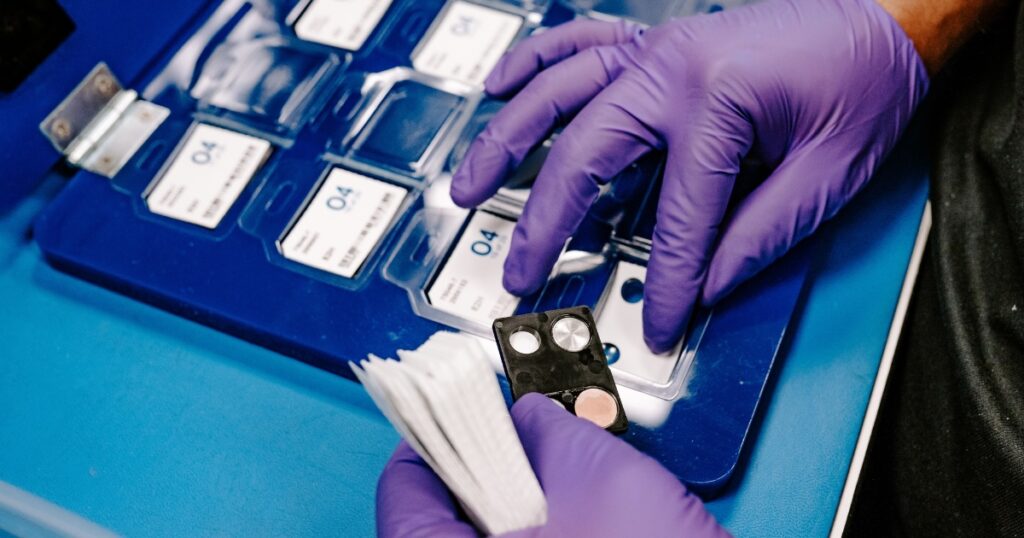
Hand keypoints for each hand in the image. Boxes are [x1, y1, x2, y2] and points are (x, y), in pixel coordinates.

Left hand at [376, 393, 727, 536]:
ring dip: (505, 500)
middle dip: (476, 466)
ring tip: (540, 472)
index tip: (455, 415)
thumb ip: (548, 430)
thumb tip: (527, 416)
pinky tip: (562, 511)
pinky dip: (531, 530)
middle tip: (504, 436)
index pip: (404, 493)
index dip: (433, 440)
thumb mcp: (599, 474)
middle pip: (440, 517)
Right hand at [450, 0, 928, 351]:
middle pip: (584, 156)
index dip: (671, 282)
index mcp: (716, 99)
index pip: (678, 217)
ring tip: (468, 186)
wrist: (885, 16)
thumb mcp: (825, 175)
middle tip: (520, 272)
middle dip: (545, 223)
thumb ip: (757, 237)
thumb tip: (704, 288)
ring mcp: (654, 49)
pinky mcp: (654, 44)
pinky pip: (577, 43)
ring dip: (506, 143)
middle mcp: (670, 68)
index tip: (662, 326)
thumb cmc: (865, 84)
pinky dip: (533, 64)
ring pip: (556, 95)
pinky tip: (501, 89)